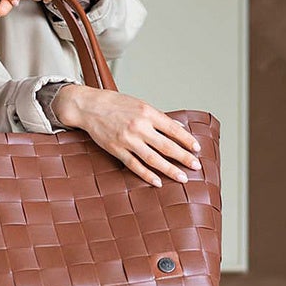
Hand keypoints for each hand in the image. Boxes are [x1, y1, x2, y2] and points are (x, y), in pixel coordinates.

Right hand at [52, 85, 202, 186]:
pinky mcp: (116, 150)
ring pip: (153, 159)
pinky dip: (147, 175)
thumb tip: (179, 128)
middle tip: (197, 166)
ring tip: (182, 177)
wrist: (89, 106)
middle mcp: (139, 127)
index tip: (197, 149)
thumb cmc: (115, 104)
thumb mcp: (140, 104)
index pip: (173, 129)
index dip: (186, 140)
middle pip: (166, 146)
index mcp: (147, 113)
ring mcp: (127, 140)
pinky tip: (158, 182)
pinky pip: (134, 165)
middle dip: (184, 157)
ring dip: (169, 170)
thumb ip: (159, 118)